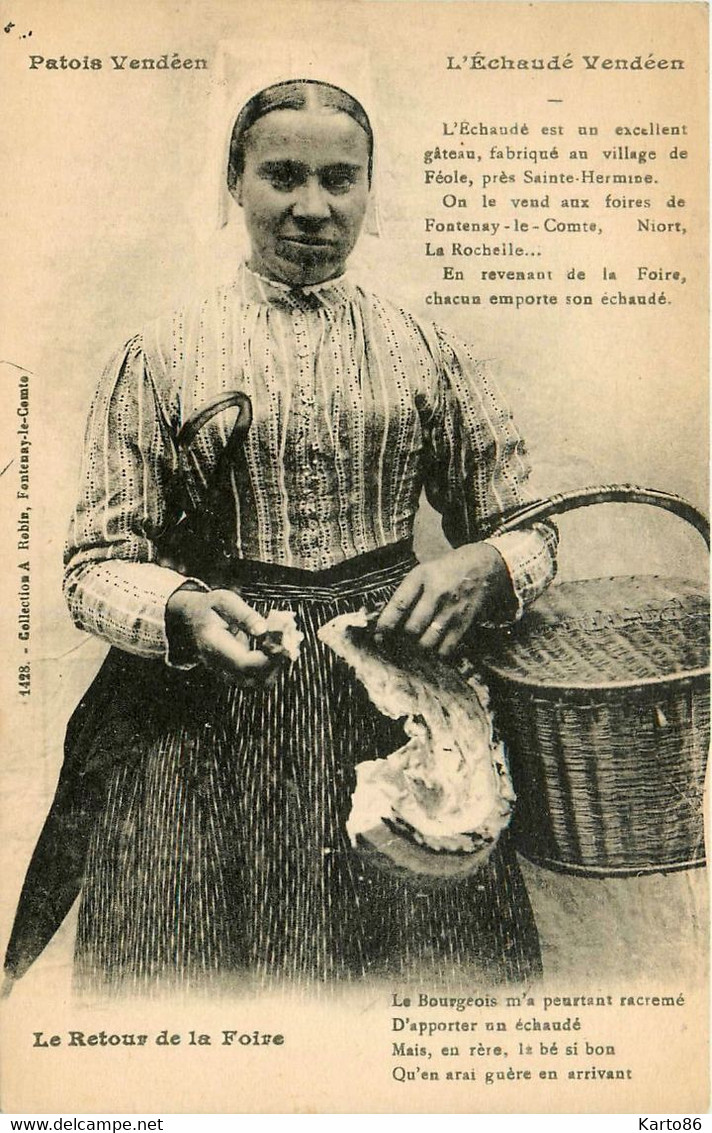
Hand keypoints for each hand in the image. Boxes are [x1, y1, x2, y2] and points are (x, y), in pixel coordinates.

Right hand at [165, 587, 274, 682]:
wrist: (193, 619)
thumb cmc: (210, 608)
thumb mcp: (224, 601)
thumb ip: (244, 614)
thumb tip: (263, 630)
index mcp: (214, 646)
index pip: (244, 663)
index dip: (268, 657)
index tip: (283, 640)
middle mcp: (219, 666)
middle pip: (255, 679)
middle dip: (276, 661)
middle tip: (286, 638)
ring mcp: (227, 673)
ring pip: (260, 683)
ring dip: (277, 665)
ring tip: (281, 641)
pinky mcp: (236, 675)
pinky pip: (259, 678)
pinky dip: (272, 665)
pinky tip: (275, 646)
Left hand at [375, 543, 514, 656]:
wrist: (485, 565)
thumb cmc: (448, 569)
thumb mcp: (425, 570)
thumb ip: (408, 591)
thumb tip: (388, 619)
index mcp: (422, 576)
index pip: (398, 604)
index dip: (385, 624)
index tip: (378, 636)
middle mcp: (437, 592)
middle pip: (412, 628)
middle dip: (402, 640)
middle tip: (397, 644)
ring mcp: (452, 608)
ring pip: (428, 640)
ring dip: (418, 648)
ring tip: (415, 648)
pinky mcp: (465, 621)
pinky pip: (447, 647)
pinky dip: (438, 653)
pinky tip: (435, 649)